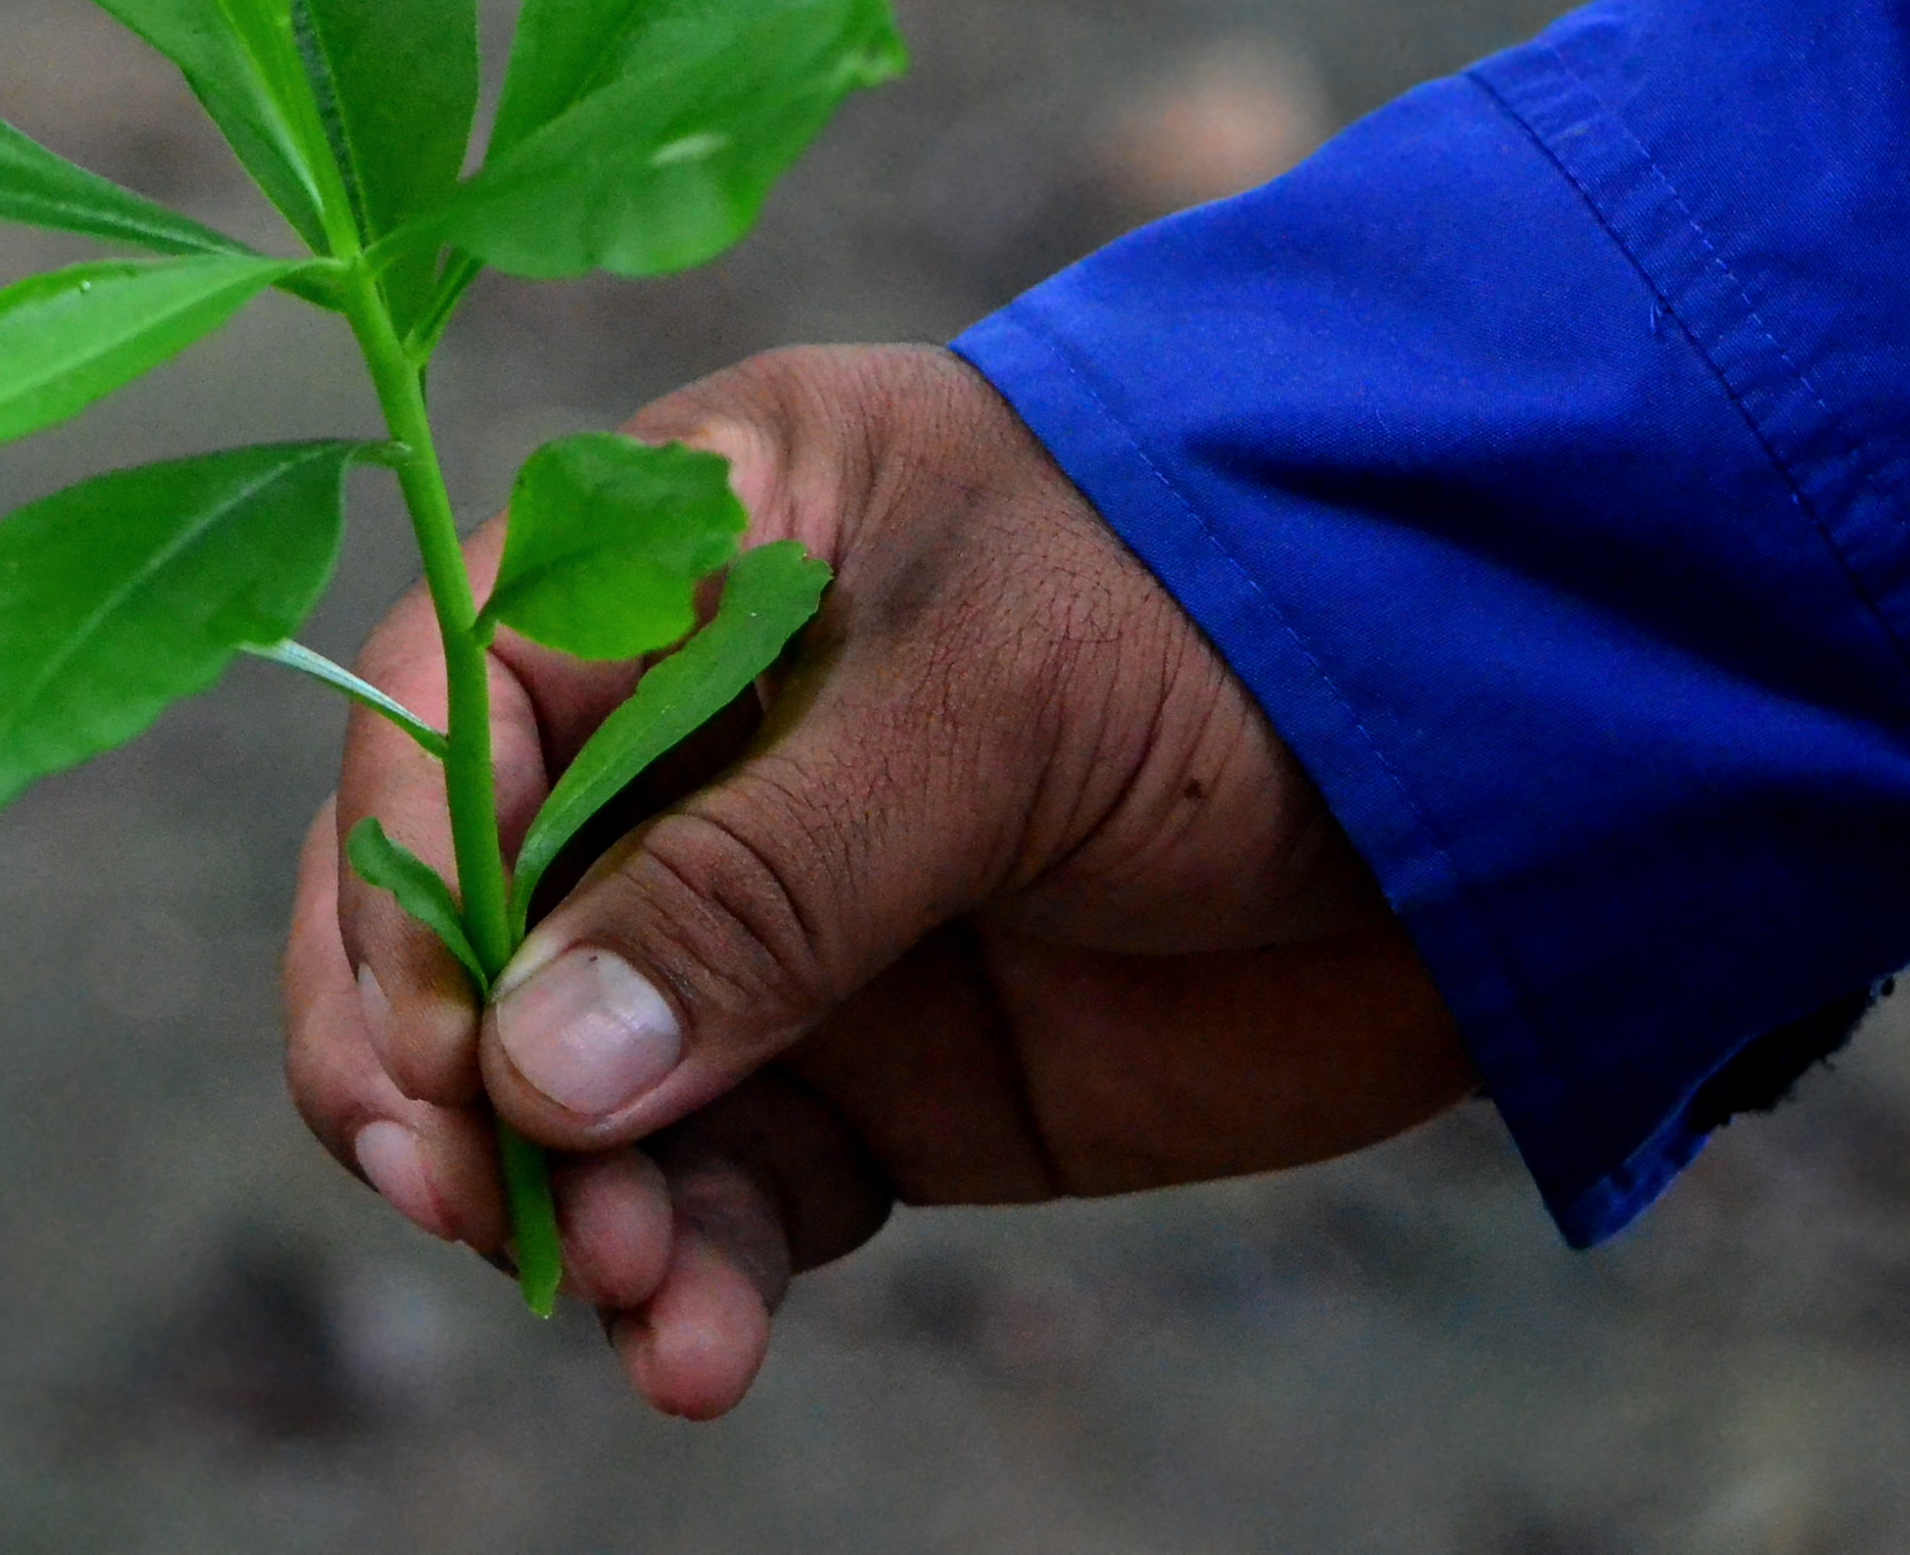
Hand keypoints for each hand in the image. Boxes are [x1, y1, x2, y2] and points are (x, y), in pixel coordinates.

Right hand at [283, 343, 1474, 1417]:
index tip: (431, 1050)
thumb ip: (757, 886)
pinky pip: (729, 1194)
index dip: (399, 888)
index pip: (445, 716)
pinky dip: (694, 1278)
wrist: (1511, 750)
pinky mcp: (882, 1077)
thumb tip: (531, 1074)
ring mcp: (782, 922)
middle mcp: (692, 740)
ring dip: (576, 1206)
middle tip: (472, 1205)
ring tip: (638, 1296)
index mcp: (680, 555)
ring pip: (583, 1089)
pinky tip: (697, 1354)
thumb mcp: (984, 710)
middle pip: (469, 921)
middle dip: (443, 1074)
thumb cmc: (1227, 618)